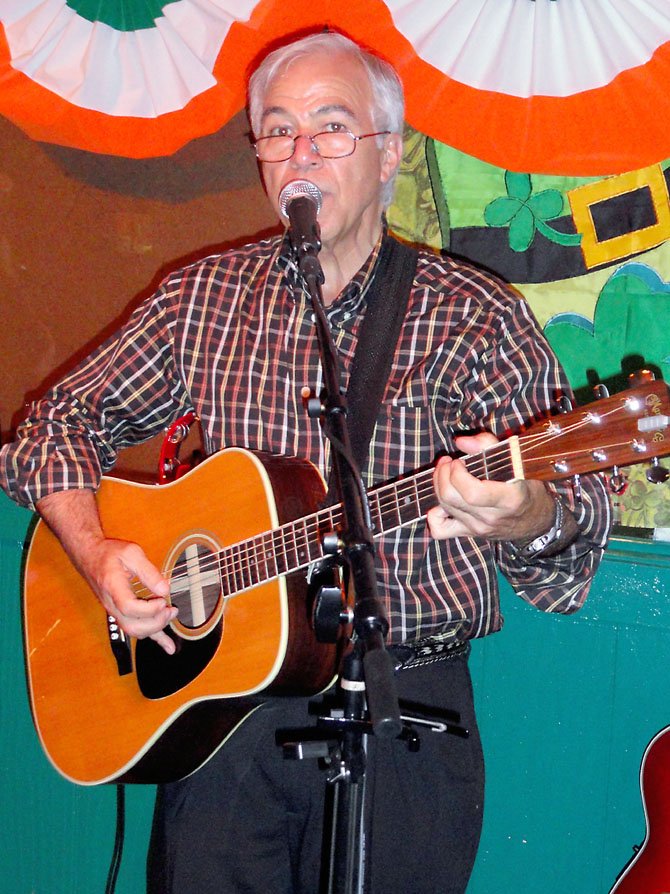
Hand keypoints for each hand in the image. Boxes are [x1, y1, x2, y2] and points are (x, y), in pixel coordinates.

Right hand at [37, 489, 177, 654]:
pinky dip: (155, 639)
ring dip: (156, 628)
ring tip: (171, 616)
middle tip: (170, 609)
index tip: (162, 599)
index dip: (149, 608)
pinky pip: (136, 630)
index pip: (129, 608)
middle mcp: (111, 604)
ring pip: (134, 631)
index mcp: (113, 587)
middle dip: (156, 621)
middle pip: (132, 625)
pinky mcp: (120, 613)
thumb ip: (149, 571)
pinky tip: (168, 647)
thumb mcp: (131, 553)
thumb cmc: (109, 553)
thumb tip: (164, 588)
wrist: (90, 556)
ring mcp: (115, 611)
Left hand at [427, 433, 555, 541]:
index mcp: (508, 499)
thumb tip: (460, 441)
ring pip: (444, 508)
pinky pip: (440, 530)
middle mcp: (491, 517)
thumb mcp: (518, 462)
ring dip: (438, 485)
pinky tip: (443, 502)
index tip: (459, 461)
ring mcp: (479, 528)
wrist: (536, 520)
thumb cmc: (527, 487)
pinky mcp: (469, 533)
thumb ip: (489, 445)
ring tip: (445, 473)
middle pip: (451, 499)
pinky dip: (433, 516)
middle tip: (448, 462)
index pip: (472, 493)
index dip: (457, 474)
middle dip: (442, 475)